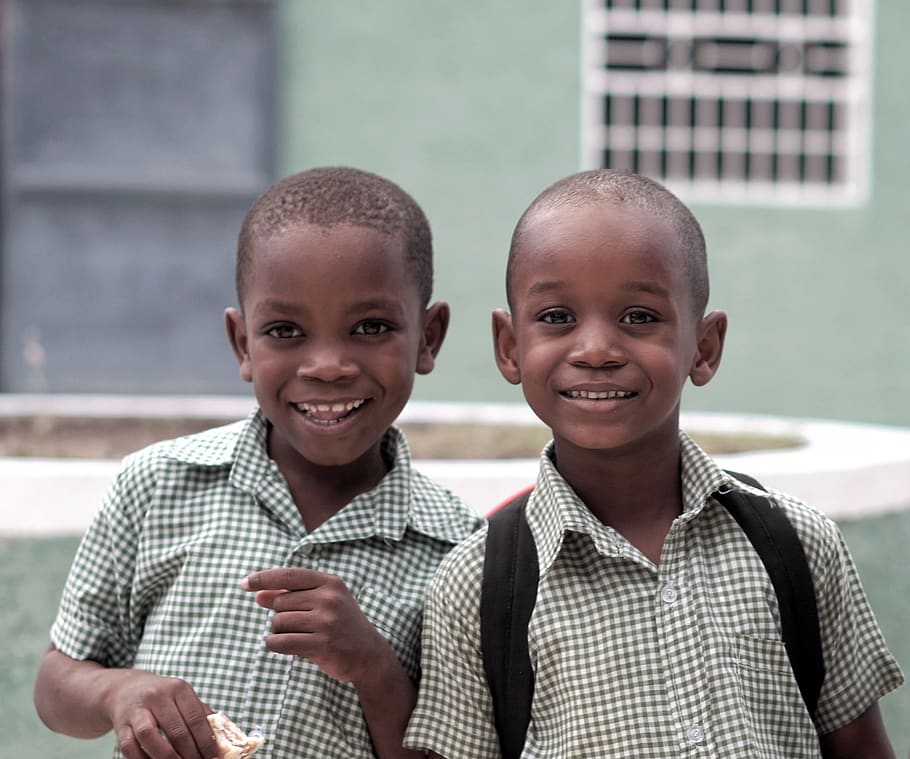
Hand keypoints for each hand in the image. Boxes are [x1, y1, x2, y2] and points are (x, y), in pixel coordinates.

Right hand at [101, 669, 218, 758]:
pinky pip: (130, 747)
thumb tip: (219, 740)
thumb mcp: (182, 697)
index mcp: (179, 688)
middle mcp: (158, 696)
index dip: (206, 742)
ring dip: (167, 758)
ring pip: (150, 738)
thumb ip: (200, 714)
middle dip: (190, 754)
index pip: (196, 718)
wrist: (126, 689)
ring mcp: (137, 710)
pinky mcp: (121, 724)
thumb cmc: (162, 697)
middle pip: (176, 731)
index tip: (213, 757)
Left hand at [242, 568, 389, 684]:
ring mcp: (327, 621)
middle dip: (280, 615)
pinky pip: (282, 642)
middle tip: (300, 625)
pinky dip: (276, 644)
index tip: (245, 584)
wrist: (369, 654)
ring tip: (300, 637)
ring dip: (279, 632)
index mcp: (329, 582)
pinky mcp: (323, 644)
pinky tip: (286, 646)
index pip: (289, 575)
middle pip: (280, 602)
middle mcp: (329, 598)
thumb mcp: (322, 603)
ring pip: (279, 622)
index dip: (264, 578)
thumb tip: (258, 595)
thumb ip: (292, 596)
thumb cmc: (340, 625)